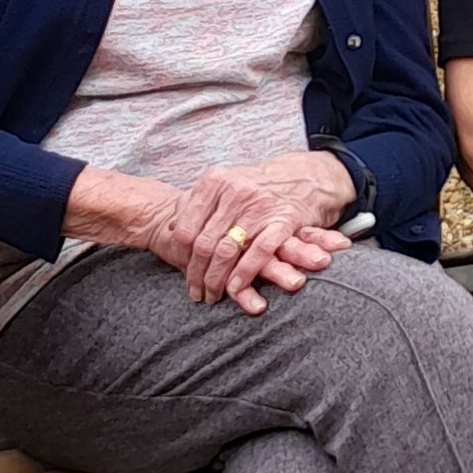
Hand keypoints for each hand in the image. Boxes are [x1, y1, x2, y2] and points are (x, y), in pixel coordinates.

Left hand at [165, 151, 357, 312]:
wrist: (303, 177)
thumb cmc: (257, 187)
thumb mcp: (224, 186)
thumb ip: (196, 204)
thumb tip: (170, 228)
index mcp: (215, 180)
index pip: (186, 227)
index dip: (181, 255)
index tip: (182, 271)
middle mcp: (235, 190)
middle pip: (204, 242)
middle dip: (197, 273)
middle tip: (196, 292)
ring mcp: (260, 205)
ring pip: (227, 250)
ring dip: (216, 280)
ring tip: (211, 295)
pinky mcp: (284, 219)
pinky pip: (258, 252)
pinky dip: (244, 274)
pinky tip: (234, 290)